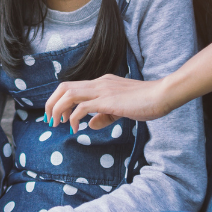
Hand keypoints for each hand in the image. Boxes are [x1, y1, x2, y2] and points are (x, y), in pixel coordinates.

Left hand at [45, 75, 170, 131]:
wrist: (161, 95)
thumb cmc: (146, 102)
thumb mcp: (121, 109)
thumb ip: (104, 116)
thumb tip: (88, 124)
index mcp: (102, 83)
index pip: (72, 87)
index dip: (60, 101)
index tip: (58, 116)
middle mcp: (99, 83)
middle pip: (64, 87)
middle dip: (52, 103)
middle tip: (49, 120)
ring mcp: (103, 90)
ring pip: (69, 94)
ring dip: (58, 109)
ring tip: (57, 124)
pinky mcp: (108, 100)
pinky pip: (83, 107)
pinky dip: (74, 118)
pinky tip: (75, 128)